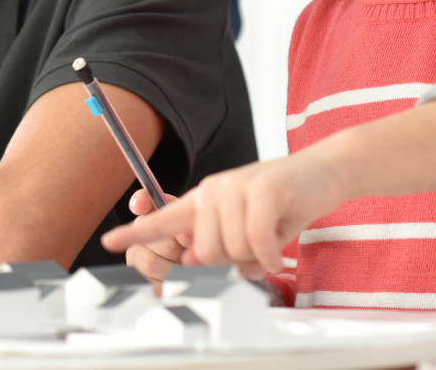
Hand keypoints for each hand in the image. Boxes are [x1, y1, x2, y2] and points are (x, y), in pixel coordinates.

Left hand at [102, 150, 342, 277]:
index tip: (109, 241)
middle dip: (234, 260)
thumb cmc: (287, 202)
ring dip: (257, 255)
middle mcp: (213, 190)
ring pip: (232, 250)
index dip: (136, 231)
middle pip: (205, 253)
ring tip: (272, 234)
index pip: (164, 217)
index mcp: (206, 199)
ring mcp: (236, 187)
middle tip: (257, 243)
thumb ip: (220, 246)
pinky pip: (255, 242)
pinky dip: (269, 254)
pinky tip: (278, 249)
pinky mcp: (263, 191)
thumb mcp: (249, 227)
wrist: (325, 171)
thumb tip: (194, 263)